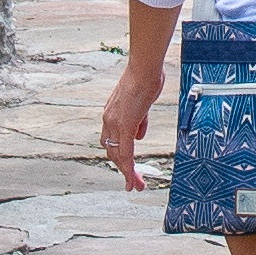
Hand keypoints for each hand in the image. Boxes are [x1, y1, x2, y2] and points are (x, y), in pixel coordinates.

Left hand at [99, 58, 160, 192]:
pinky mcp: (124, 126)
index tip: (126, 168)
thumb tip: (139, 136)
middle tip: (133, 182)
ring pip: (118, 156)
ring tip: (136, 185)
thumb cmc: (146, 79)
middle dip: (122, 169)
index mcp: (112, 114)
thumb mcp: (142, 103)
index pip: (112, 141)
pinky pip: (125, 153)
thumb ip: (139, 121)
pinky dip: (128, 168)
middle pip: (112, 151)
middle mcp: (108, 121)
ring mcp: (115, 124)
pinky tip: (133, 179)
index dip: (119, 156)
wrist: (144, 68)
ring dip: (127, 173)